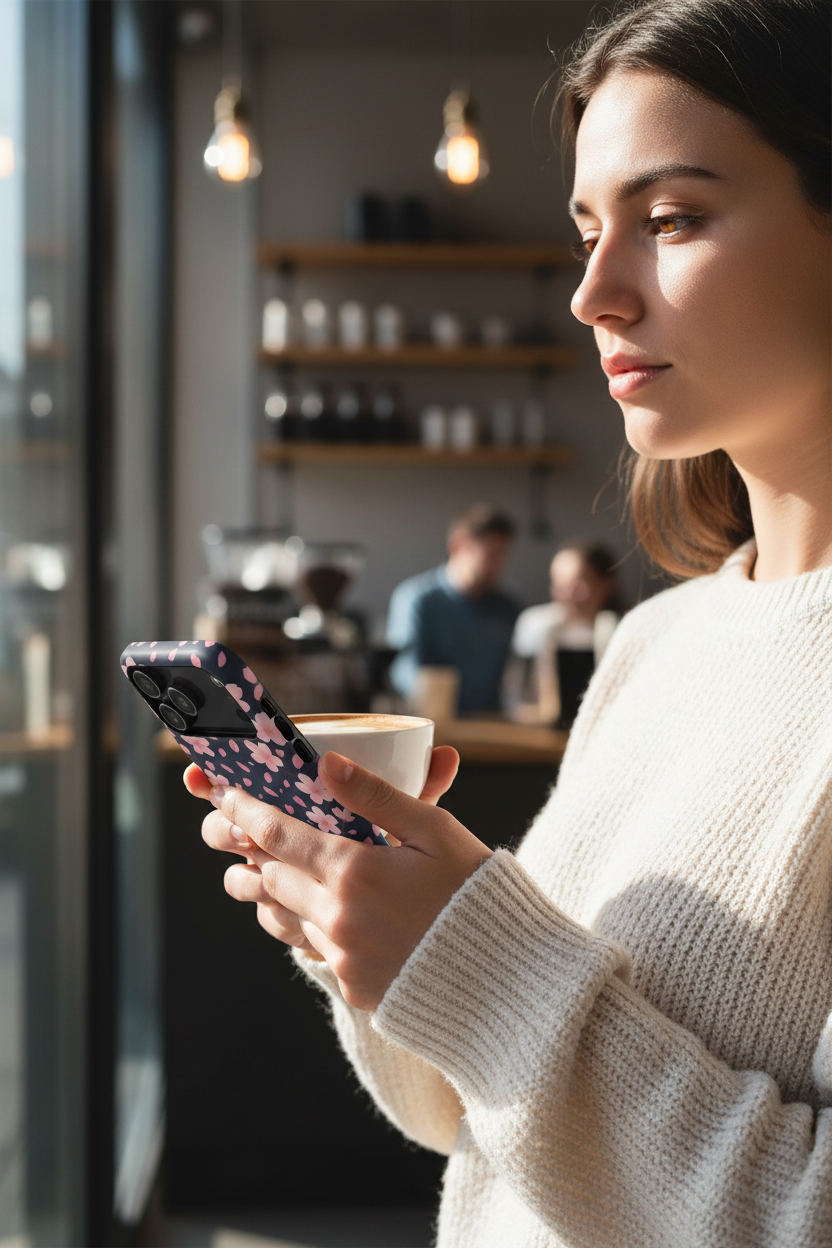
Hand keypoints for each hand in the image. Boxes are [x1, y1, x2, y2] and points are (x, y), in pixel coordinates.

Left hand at [186, 747, 491, 1009]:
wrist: (506, 982)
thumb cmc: (476, 893)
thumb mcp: (436, 832)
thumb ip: (378, 797)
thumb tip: (327, 764)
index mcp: (354, 872)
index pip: (277, 834)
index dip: (245, 810)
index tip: (224, 793)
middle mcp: (337, 918)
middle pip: (270, 875)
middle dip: (249, 847)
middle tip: (231, 825)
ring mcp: (342, 958)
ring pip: (282, 915)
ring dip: (267, 889)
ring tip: (255, 870)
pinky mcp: (353, 986)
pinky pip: (311, 947)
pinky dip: (301, 923)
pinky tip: (306, 911)